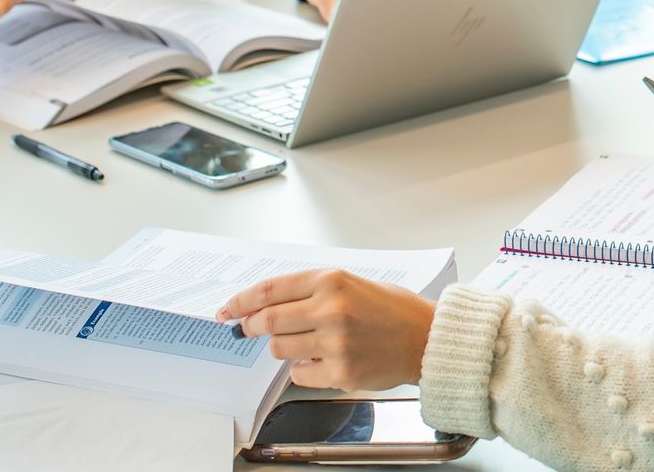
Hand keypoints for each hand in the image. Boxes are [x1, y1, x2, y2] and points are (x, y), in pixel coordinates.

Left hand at [218, 269, 434, 390]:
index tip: (227, 309)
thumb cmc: (392, 310)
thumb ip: (311, 293)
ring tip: (309, 342)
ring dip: (286, 347)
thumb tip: (266, 307)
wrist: (426, 337)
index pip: (270, 290)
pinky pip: (300, 373)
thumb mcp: (352, 285)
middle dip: (251, 327)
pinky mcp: (340, 372)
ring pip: (280, 349)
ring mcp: (335, 342)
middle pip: (267, 321)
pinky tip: (326, 359)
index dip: (241, 301)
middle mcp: (331, 309)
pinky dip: (305, 368)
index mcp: (332, 281)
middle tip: (247, 329)